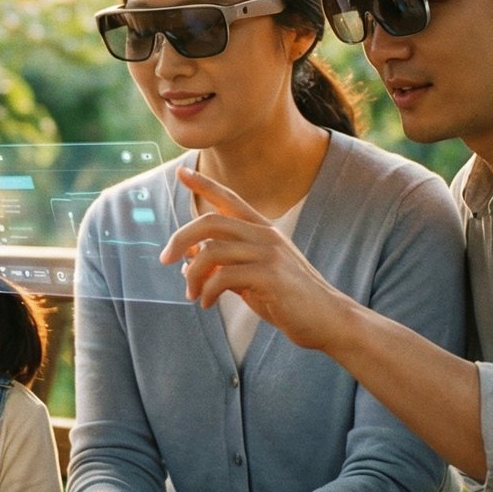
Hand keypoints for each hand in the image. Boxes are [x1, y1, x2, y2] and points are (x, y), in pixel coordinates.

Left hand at [162, 167, 350, 350]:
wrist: (327, 320)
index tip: (181, 171)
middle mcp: (265, 235)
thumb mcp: (252, 277)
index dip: (204, 184)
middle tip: (165, 259)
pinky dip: (207, 291)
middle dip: (181, 238)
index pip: (229, 198)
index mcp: (262, 230)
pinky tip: (207, 303)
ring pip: (211, 251)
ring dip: (193, 275)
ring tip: (192, 295)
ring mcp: (269, 253)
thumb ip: (224, 264)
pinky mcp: (270, 275)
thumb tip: (188, 259)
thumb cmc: (288, 299)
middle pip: (210, 221)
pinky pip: (223, 277)